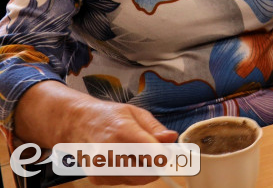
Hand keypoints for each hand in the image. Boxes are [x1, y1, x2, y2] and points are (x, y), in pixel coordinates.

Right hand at [15, 82, 176, 185]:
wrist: (77, 124)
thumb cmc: (109, 116)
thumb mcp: (136, 113)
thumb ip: (155, 128)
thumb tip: (172, 138)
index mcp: (123, 131)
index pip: (151, 153)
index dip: (164, 155)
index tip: (167, 151)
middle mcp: (111, 151)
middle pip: (147, 171)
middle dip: (156, 163)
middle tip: (154, 151)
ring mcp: (102, 167)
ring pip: (138, 179)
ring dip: (144, 169)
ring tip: (135, 152)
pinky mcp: (97, 178)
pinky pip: (125, 181)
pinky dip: (130, 174)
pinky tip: (123, 159)